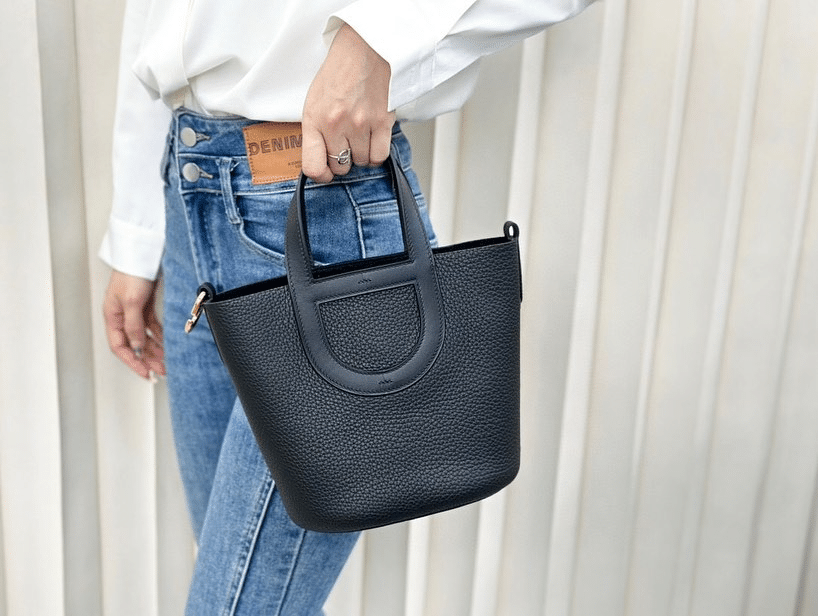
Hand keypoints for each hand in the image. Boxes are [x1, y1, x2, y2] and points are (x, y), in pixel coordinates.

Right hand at [102, 269, 164, 379]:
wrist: (143, 253)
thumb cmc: (132, 272)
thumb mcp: (132, 302)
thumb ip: (134, 326)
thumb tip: (136, 347)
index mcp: (112, 316)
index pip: (120, 346)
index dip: (132, 362)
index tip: (145, 373)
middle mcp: (122, 315)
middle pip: (133, 344)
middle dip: (147, 359)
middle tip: (161, 371)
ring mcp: (134, 310)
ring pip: (144, 337)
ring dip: (155, 349)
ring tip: (167, 361)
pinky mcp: (145, 305)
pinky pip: (152, 326)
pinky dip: (160, 336)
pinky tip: (167, 343)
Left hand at [302, 24, 394, 182]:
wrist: (365, 49)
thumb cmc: (340, 72)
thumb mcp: (315, 101)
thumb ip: (315, 131)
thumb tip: (321, 158)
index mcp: (315, 120)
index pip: (312, 166)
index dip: (320, 175)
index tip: (325, 172)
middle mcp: (336, 125)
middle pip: (341, 167)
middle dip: (343, 160)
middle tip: (346, 144)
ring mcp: (360, 125)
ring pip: (362, 162)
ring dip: (362, 154)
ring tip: (360, 135)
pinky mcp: (382, 122)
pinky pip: (380, 156)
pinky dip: (377, 153)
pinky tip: (374, 140)